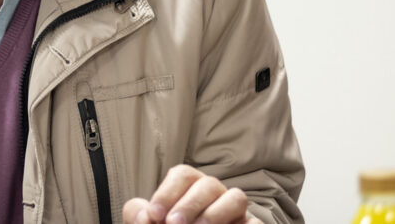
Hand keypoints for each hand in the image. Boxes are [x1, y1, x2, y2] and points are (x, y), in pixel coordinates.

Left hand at [122, 165, 262, 223]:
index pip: (183, 175)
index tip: (153, 216)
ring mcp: (236, 213)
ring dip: (215, 213)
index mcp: (190, 188)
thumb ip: (138, 216)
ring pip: (236, 197)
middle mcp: (215, 196)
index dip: (167, 193)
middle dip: (189, 204)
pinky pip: (256, 223)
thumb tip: (142, 213)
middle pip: (208, 184)